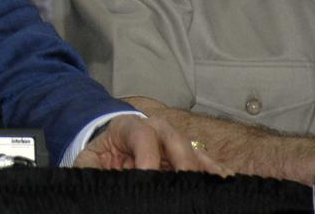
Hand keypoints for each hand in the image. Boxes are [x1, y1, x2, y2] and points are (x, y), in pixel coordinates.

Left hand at [73, 114, 224, 172]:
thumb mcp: (87, 161)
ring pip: (194, 151)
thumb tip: (94, 183)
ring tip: (213, 187)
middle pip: (175, 139)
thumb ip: (90, 169)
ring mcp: (174, 142)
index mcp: (128, 127)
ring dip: (204, 169)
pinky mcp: (188, 157)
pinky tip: (226, 184)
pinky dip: (216, 173)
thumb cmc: (100, 158)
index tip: (146, 176)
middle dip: (181, 161)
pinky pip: (206, 163)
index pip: (142, 135)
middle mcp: (156, 130)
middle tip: (183, 185)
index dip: (147, 156)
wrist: (110, 149)